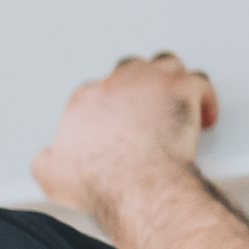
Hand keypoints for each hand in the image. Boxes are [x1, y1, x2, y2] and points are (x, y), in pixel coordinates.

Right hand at [33, 53, 216, 217]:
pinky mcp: (182, 87)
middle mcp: (116, 83)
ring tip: (174, 99)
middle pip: (129, 70)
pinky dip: (203, 97)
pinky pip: (199, 82)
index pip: (95, 91)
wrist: (135, 184)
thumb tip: (46, 157)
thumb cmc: (100, 180)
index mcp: (84, 100)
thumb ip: (45, 160)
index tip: (115, 124)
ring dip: (169, 80)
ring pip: (165, 65)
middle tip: (145, 107)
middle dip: (137, 86)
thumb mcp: (51, 176)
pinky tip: (203, 113)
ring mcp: (151, 81)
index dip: (107, 108)